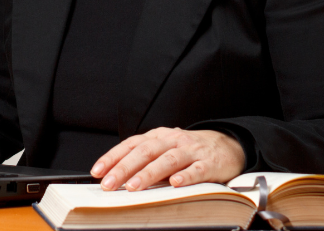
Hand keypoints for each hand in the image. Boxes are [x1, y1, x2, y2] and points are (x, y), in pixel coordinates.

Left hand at [90, 127, 244, 190]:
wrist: (226, 144)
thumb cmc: (188, 150)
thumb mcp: (164, 149)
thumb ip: (144, 160)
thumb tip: (116, 177)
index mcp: (158, 136)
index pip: (131, 144)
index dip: (113, 157)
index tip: (97, 171)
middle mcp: (172, 140)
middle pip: (145, 152)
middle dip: (124, 168)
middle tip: (109, 184)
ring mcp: (191, 151)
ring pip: (167, 160)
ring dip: (149, 173)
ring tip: (134, 186)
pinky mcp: (209, 163)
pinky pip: (196, 170)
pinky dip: (185, 176)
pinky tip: (175, 184)